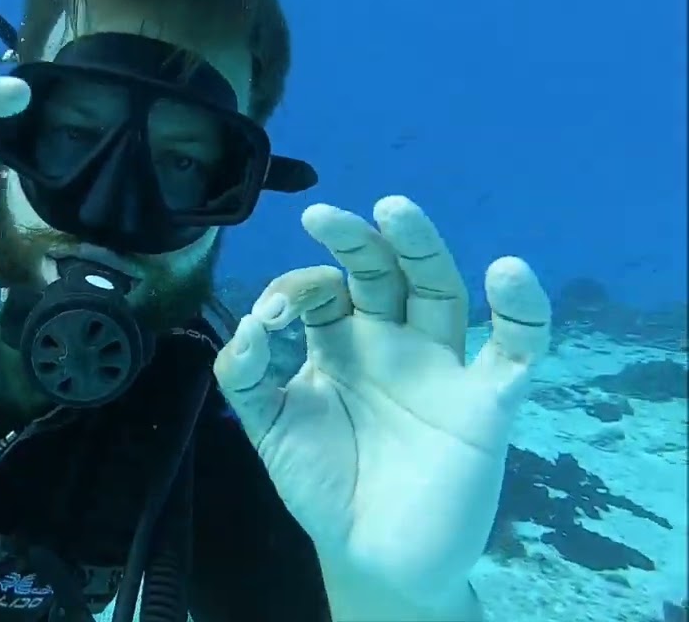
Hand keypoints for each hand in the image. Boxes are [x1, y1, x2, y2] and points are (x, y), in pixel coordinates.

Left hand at [214, 196, 551, 609]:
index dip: (298, 288)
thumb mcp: (266, 425)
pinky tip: (507, 273)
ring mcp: (440, 366)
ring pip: (440, 291)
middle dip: (356, 241)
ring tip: (395, 211)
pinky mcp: (485, 402)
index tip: (274, 313)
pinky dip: (522, 310)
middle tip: (325, 215)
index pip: (324, 289)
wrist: (372, 555)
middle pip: (382, 273)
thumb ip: (244, 373)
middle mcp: (390, 341)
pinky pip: (516, 349)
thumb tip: (250, 321)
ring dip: (421, 248)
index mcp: (338, 342)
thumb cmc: (321, 482)